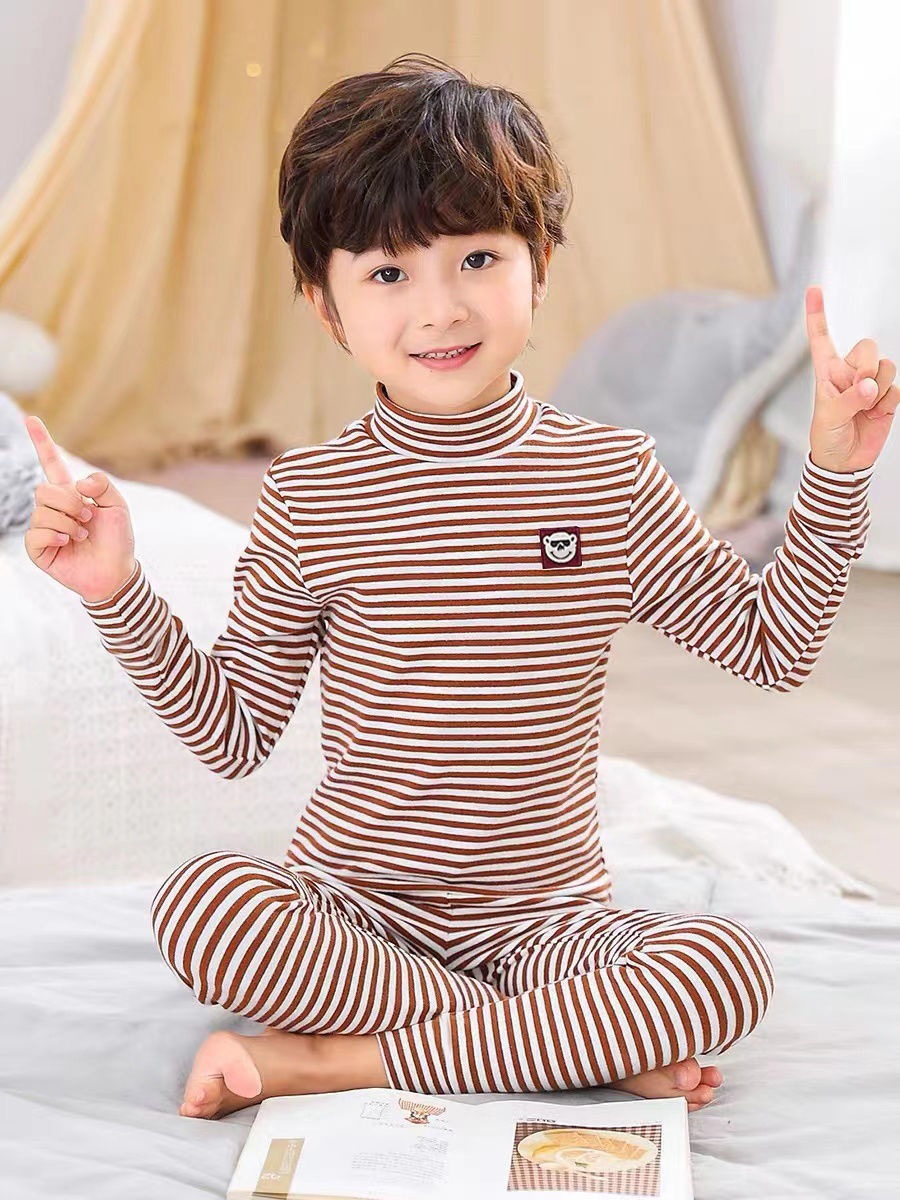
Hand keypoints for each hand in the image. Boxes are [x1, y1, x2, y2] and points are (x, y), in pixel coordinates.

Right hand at [23, 414, 137, 602]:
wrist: (116, 572)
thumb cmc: (117, 540)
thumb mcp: (118, 506)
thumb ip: (102, 485)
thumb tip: (77, 483)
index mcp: (71, 493)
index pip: (51, 463)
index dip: (42, 442)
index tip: (31, 418)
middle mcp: (53, 508)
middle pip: (43, 489)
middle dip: (70, 502)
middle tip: (88, 518)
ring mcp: (43, 527)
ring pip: (42, 511)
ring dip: (69, 522)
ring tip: (83, 534)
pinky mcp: (38, 548)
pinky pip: (37, 532)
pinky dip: (58, 535)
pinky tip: (69, 543)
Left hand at [805, 285, 897, 471]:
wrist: (845, 462)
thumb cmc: (827, 437)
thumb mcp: (829, 418)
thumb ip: (850, 399)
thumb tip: (870, 387)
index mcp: (827, 372)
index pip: (822, 338)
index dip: (818, 314)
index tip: (814, 289)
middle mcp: (850, 373)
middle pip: (867, 347)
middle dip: (865, 366)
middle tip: (858, 390)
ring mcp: (870, 384)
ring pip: (885, 366)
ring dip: (878, 386)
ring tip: (864, 407)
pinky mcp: (887, 397)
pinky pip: (895, 388)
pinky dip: (887, 401)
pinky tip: (875, 413)